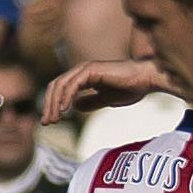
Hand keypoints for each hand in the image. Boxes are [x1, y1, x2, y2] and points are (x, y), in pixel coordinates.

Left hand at [43, 57, 164, 120]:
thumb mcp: (107, 99)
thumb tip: (75, 107)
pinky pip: (73, 84)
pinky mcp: (91, 70)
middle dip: (49, 106)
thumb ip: (91, 102)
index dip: (53, 105)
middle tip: (46, 123)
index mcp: (84, 76)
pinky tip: (64, 110)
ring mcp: (85, 68)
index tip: (51, 122)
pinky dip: (66, 96)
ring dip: (54, 103)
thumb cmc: (131, 87)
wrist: (146, 79)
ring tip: (53, 120)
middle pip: (56, 87)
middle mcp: (81, 70)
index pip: (61, 90)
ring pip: (61, 85)